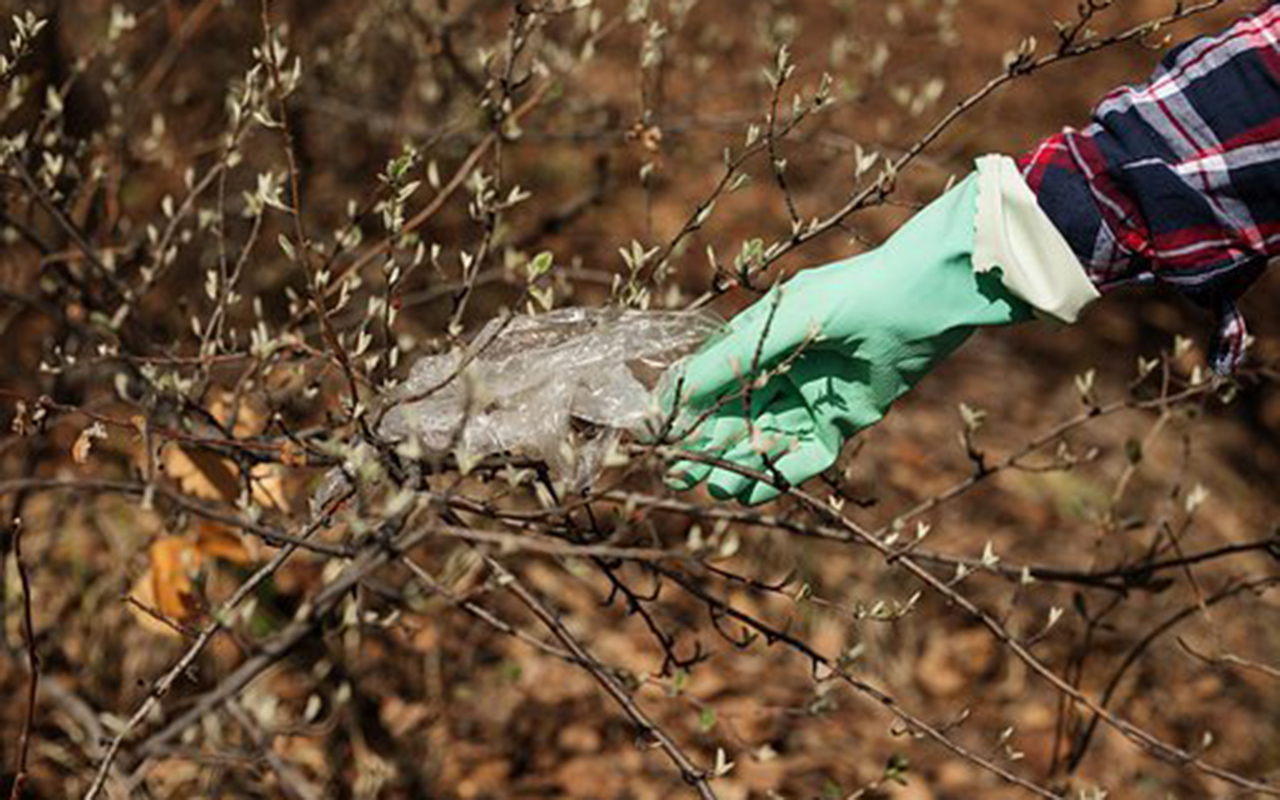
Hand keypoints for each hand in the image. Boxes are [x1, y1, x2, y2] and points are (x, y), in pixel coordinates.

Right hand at [664, 174, 1032, 504]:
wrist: (917, 300)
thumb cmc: (845, 298)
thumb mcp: (777, 325)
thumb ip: (728, 362)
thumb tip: (674, 395)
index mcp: (757, 342)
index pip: (710, 383)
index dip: (684, 411)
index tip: (659, 438)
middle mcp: (780, 372)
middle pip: (733, 418)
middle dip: (706, 447)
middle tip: (681, 473)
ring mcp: (810, 398)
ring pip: (764, 440)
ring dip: (738, 464)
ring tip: (715, 485)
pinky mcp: (841, 420)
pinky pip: (804, 454)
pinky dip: (780, 472)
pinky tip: (753, 488)